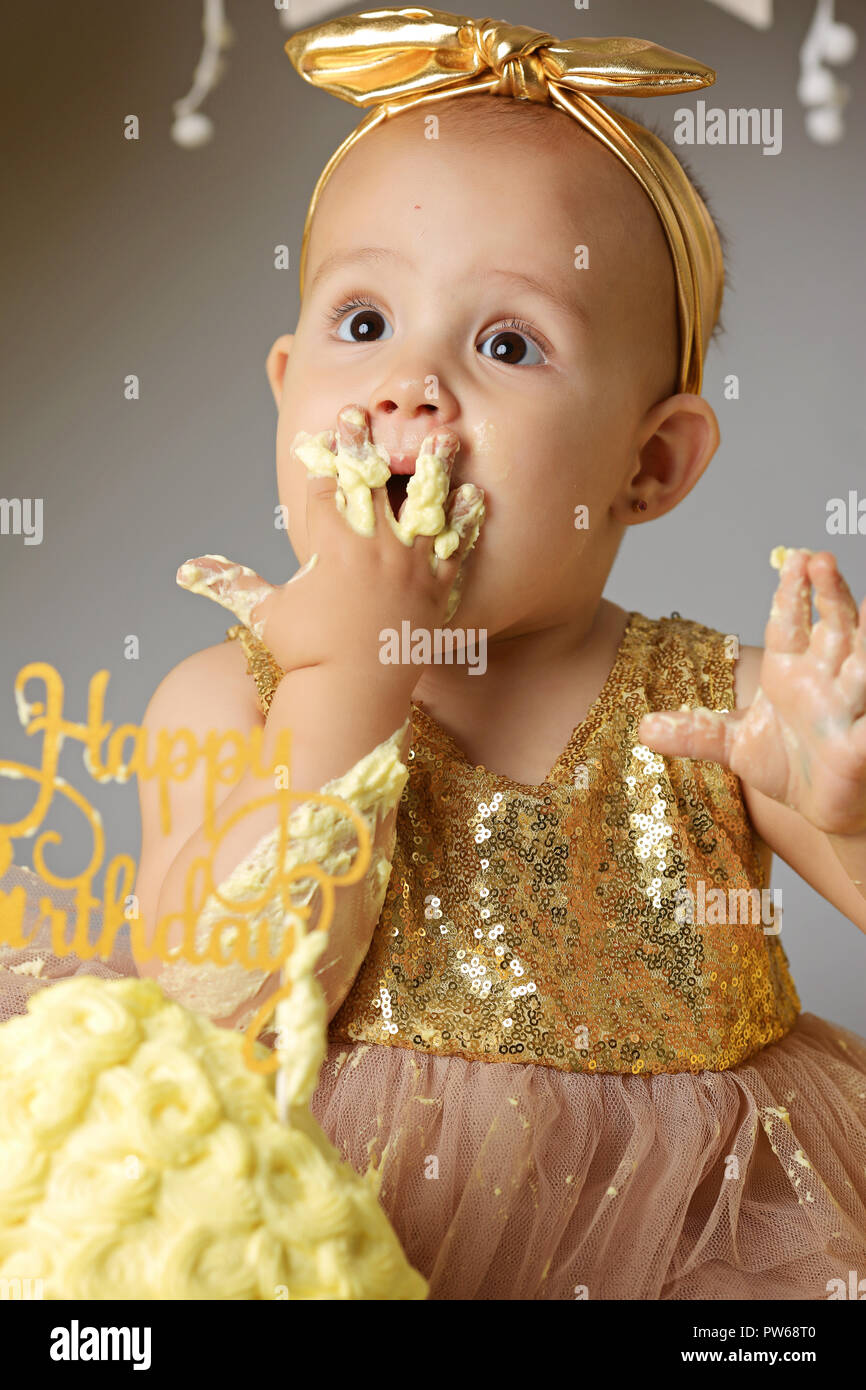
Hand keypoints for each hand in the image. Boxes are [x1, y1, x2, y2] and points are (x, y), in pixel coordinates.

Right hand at [176, 404, 484, 684]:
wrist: (353, 694)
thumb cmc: (306, 655)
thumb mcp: (265, 613)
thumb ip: (231, 582)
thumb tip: (185, 570)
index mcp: (332, 547)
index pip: (325, 489)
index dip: (322, 457)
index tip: (325, 430)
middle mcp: (373, 548)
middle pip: (369, 483)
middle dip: (363, 445)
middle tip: (362, 414)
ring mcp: (409, 565)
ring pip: (425, 505)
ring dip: (435, 467)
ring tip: (445, 435)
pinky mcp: (435, 588)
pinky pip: (456, 547)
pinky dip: (466, 521)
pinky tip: (476, 496)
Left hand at [638, 549, 865, 835]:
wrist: (823, 809)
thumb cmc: (788, 766)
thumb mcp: (734, 747)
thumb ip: (695, 733)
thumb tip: (643, 728)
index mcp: (792, 670)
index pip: (790, 622)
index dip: (793, 591)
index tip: (793, 558)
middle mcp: (827, 680)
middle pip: (833, 628)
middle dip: (830, 596)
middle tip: (821, 560)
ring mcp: (849, 709)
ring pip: (864, 663)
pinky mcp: (863, 746)